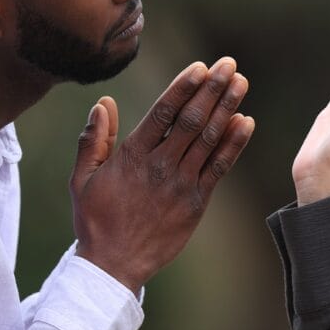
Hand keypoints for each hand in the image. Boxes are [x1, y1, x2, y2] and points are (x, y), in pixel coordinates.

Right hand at [69, 57, 255, 292]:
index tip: (200, 67)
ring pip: (209, 139)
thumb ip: (94, 140)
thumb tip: (104, 103)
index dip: (183, 88)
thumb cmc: (95, 219)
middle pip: (191, 120)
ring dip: (227, 108)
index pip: (162, 113)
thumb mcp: (82, 179)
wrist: (113, 265)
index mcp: (132, 156)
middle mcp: (160, 166)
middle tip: (229, 64)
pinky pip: (219, 168)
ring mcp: (181, 184)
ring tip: (241, 83)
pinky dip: (234, 144)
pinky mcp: (196, 202)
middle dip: (212, 89)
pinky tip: (246, 122)